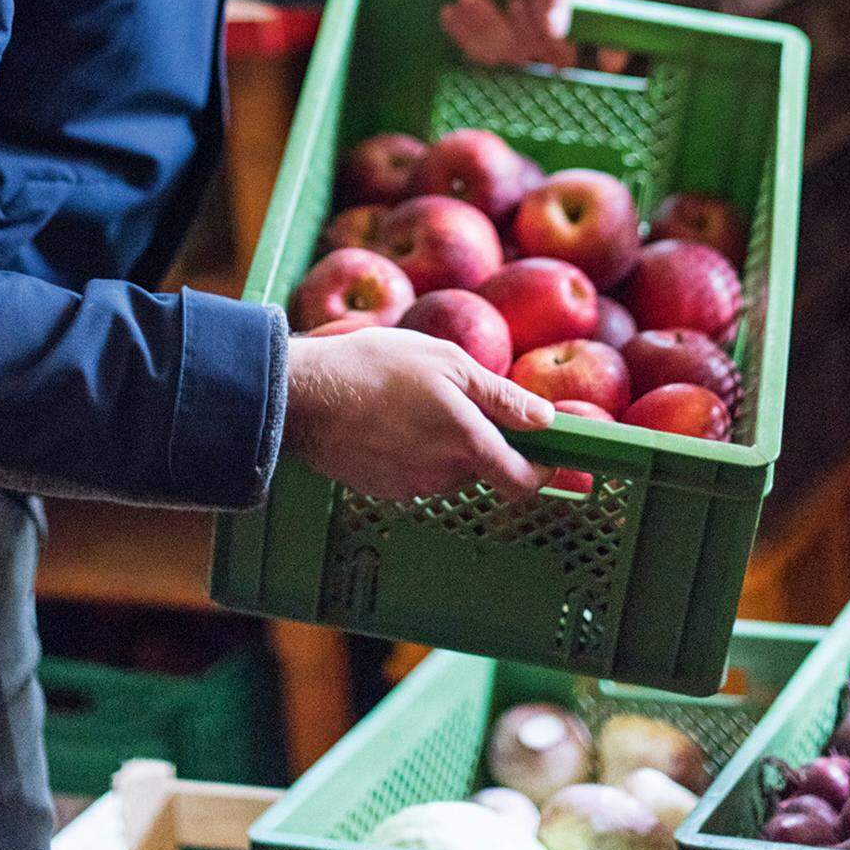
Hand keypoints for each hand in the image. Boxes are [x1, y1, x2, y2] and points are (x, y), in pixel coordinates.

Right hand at [283, 326, 553, 501]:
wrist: (304, 394)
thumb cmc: (376, 365)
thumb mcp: (447, 361)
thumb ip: (501, 395)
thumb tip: (546, 419)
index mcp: (466, 442)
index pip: (522, 482)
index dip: (540, 471)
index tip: (543, 452)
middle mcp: (443, 475)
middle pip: (482, 470)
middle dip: (481, 443)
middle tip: (458, 402)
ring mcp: (409, 486)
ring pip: (447, 471)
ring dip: (443, 445)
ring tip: (412, 401)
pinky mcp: (381, 489)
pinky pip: (413, 473)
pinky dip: (412, 451)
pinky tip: (388, 419)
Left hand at [364, 0, 606, 67]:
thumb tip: (562, 31)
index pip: (603, 27)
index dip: (610, 49)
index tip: (607, 63)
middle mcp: (548, 18)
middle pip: (558, 53)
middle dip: (528, 30)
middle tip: (511, 1)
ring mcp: (517, 36)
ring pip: (517, 56)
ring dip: (488, 26)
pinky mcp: (487, 47)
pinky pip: (485, 57)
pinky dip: (466, 32)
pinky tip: (455, 9)